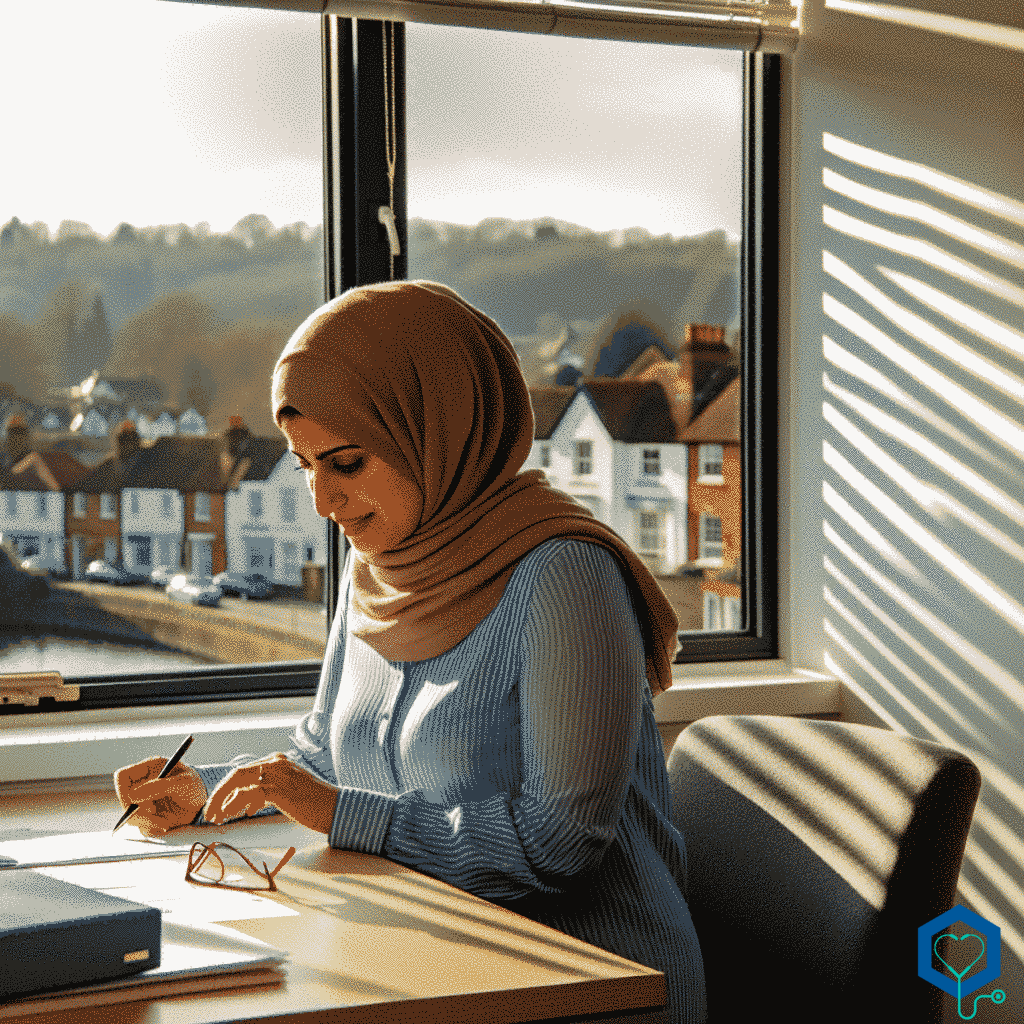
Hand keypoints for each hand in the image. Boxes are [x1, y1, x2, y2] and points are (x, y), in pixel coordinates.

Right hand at [114, 757, 206, 837]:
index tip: (134, 805)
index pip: (123, 777)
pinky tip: (165, 824)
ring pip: (130, 815)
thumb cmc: (195, 786)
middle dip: (137, 812)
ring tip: (164, 822)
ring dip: (145, 822)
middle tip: (154, 817)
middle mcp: (143, 783)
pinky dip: (150, 828)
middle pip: (124, 799)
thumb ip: (159, 786)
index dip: (123, 791)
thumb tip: (131, 795)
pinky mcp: (147, 814)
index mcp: (150, 768)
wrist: (204, 804)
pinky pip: (139, 824)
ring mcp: (144, 799)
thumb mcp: (183, 783)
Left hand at [203, 752, 338, 833]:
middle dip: (218, 794)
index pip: (243, 771)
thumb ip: (265, 793)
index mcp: (277, 761)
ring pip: (238, 782)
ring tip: (217, 818)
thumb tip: (242, 805)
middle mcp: (276, 763)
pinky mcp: (279, 788)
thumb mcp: (286, 792)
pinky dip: (236, 805)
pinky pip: (248, 794)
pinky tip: (233, 815)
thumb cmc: (314, 803)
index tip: (217, 806)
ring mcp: (277, 774)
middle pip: (236, 774)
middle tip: (209, 813)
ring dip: (223, 802)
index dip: (226, 789)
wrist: (336, 807)